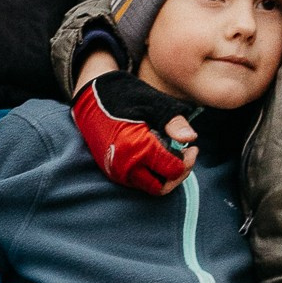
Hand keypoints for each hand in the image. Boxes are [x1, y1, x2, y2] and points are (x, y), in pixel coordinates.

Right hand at [73, 67, 198, 196]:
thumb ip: (173, 123)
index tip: (192, 148)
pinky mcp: (111, 169)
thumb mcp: (153, 104)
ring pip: (148, 186)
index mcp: (137, 148)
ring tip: (171, 155)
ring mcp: (116, 170)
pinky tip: (156, 155)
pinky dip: (150, 173)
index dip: (188, 162)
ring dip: (163, 176)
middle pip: (161, 187)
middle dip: (177, 175)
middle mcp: (125, 165)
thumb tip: (191, 137)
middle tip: (185, 157)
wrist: (89, 95)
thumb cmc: (124, 95)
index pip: (172, 170)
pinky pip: (136, 180)